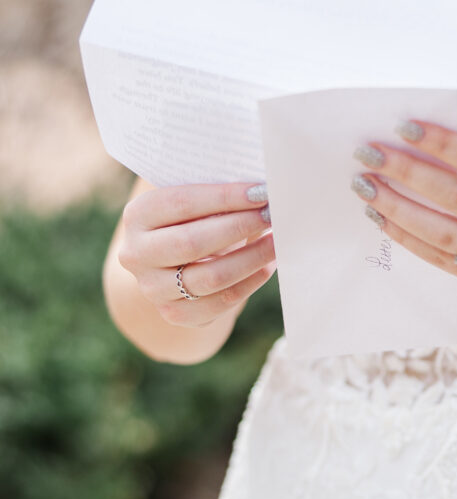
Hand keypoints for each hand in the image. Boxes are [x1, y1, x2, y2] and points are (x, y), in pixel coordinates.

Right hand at [117, 181, 275, 326]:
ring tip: (277, 241)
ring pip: (211, 277)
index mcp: (138, 215)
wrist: (173, 265)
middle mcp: (137, 254)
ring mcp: (152, 288)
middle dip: (239, 226)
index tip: (261, 191)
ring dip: (251, 258)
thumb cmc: (193, 219)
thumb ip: (216, 190)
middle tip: (272, 214)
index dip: (225, 197)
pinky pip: (219, 302)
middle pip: (193, 242)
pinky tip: (267, 266)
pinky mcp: (174, 313)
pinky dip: (249, 283)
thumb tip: (261, 186)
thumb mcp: (194, 199)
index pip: (183, 203)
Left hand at [350, 101, 456, 288]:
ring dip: (397, 209)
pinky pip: (440, 260)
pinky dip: (406, 237)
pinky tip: (381, 216)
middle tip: (367, 153)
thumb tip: (437, 96)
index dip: (442, 143)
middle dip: (405, 173)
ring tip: (365, 186)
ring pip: (443, 234)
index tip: (402, 125)